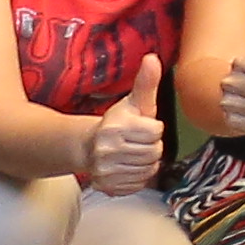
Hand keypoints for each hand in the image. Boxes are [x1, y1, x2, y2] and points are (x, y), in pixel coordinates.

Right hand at [81, 58, 165, 195]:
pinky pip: (139, 184)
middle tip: (138, 142)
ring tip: (133, 153)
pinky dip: (138, 177)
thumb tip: (152, 58)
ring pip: (149, 170)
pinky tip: (127, 167)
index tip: (141, 127)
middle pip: (155, 153)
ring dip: (146, 162)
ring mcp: (105, 170)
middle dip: (151, 146)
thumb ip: (146, 82)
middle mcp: (106, 150)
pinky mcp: (106, 187)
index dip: (153, 129)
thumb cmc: (119, 122)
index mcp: (115, 127)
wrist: (89, 146)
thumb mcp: (134, 102)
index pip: (156, 132)